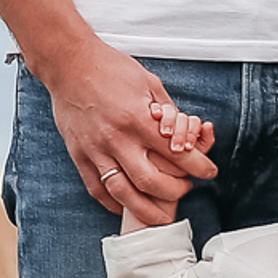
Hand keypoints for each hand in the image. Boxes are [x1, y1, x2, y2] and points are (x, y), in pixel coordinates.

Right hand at [46, 41, 218, 225]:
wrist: (68, 63)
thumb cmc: (110, 68)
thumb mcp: (149, 83)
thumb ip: (167, 112)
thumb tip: (182, 135)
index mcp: (138, 119)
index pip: (178, 154)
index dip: (200, 167)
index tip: (209, 172)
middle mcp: (117, 139)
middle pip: (152, 182)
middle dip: (176, 190)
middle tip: (186, 187)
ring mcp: (95, 149)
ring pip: (123, 193)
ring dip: (145, 209)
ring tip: (160, 214)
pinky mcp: (79, 154)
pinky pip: (97, 188)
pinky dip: (113, 203)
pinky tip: (126, 206)